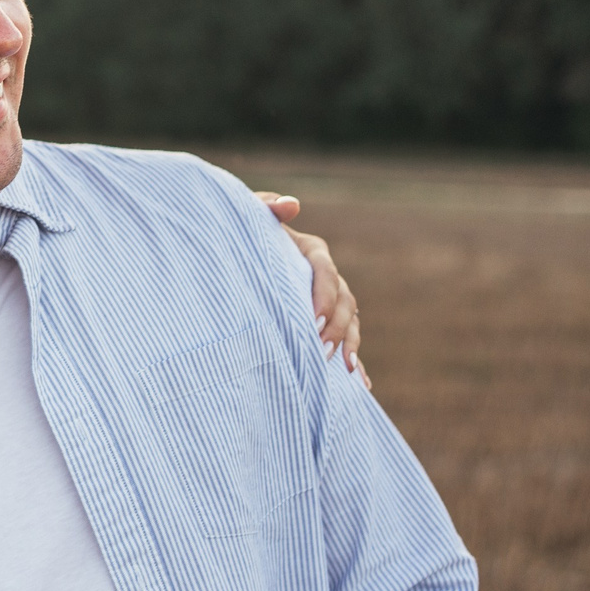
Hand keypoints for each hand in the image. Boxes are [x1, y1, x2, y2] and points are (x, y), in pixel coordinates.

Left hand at [258, 192, 367, 388]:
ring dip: (350, 346)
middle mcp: (326, 277)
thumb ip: (266, 207)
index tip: (314, 322)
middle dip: (338, 328)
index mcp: (312, 252)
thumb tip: (291, 205)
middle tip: (323, 352)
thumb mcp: (247, 216)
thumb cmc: (239, 232)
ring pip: (350, 323)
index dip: (324, 297)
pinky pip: (345, 342)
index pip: (326, 274)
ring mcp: (327, 301)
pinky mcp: (323, 321)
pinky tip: (359, 385)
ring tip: (344, 370)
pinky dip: (355, 362)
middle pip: (344, 302)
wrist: (230, 253)